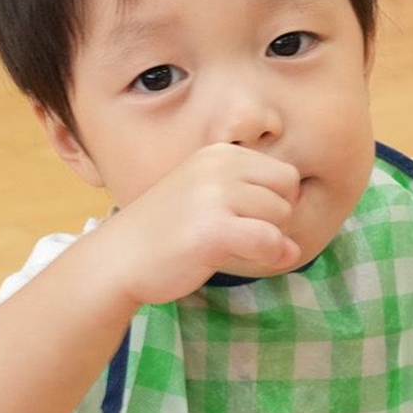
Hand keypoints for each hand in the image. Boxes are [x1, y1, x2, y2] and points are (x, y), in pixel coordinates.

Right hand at [98, 143, 301, 304]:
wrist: (118, 258)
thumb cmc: (164, 233)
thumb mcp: (206, 201)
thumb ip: (250, 210)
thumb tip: (294, 247)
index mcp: (219, 154)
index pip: (284, 174)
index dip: (275, 203)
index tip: (246, 219)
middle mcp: (219, 166)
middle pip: (288, 192)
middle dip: (273, 219)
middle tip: (237, 234)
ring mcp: (216, 195)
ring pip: (282, 216)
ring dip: (265, 239)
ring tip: (226, 245)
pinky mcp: (214, 228)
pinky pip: (270, 240)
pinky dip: (270, 255)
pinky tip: (244, 258)